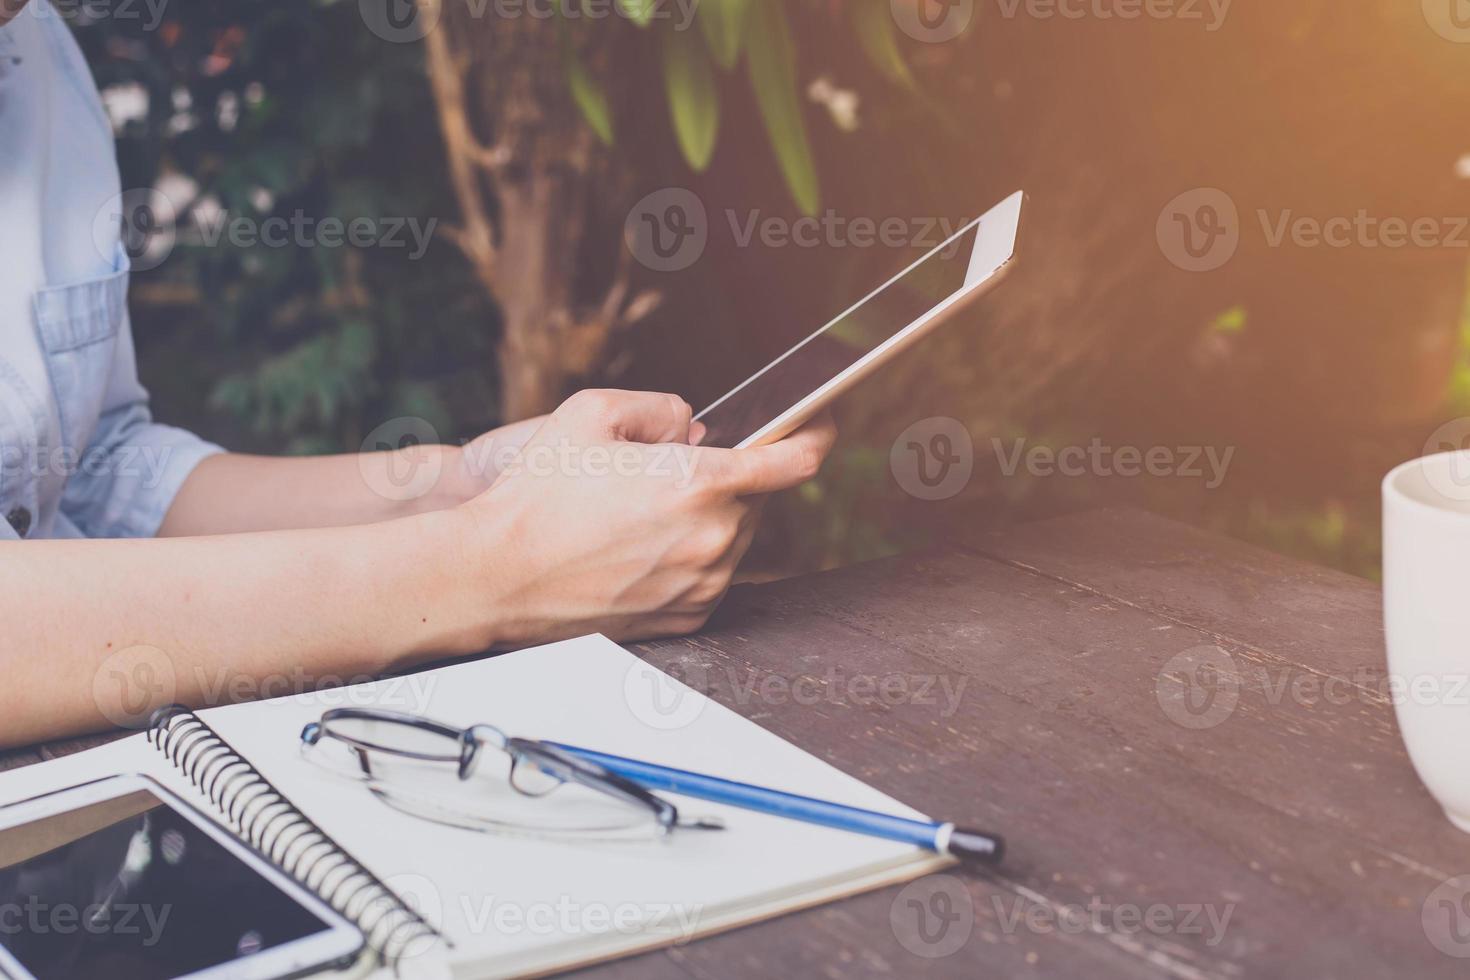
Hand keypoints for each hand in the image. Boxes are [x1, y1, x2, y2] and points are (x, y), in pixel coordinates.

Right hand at [455, 389, 834, 646]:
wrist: (492, 575)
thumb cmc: (534, 495)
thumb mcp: (592, 413)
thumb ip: (660, 408)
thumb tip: (693, 427)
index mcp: (699, 483)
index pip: (794, 459)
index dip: (813, 434)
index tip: (817, 423)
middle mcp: (711, 539)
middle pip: (756, 497)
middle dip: (726, 478)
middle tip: (666, 474)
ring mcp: (701, 585)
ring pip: (734, 538)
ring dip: (708, 519)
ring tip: (641, 514)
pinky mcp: (685, 618)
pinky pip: (710, 577)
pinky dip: (691, 558)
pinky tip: (640, 548)